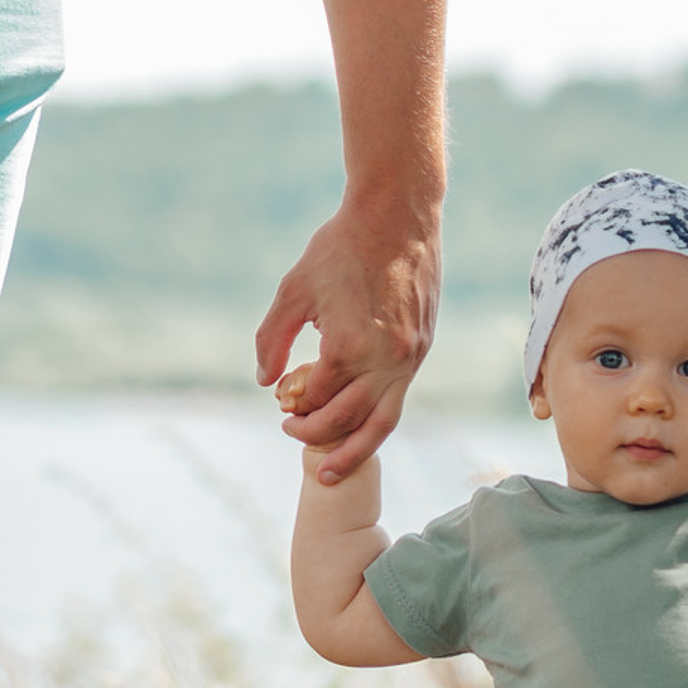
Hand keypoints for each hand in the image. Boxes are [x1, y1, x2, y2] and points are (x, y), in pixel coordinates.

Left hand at [255, 199, 438, 483]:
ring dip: (353, 450)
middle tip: (291, 433)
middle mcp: (385, 360)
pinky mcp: (421, 350)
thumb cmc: (340, 246)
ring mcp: (409, 359)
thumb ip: (273, 339)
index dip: (293, 403)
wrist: (399, 216)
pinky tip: (359, 424)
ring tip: (331, 471)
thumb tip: (266, 382)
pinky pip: (398, 399)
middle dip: (316, 435)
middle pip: (348, 421)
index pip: (316, 397)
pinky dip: (375, 419)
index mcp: (349, 346)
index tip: (280, 401)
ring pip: (382, 423)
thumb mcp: (293, 289)